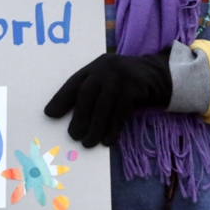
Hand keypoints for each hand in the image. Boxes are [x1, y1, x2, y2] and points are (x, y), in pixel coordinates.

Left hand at [44, 51, 171, 147]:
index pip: (74, 82)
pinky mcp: (136, 86)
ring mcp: (121, 76)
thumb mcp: (107, 83)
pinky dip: (113, 127)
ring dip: (95, 126)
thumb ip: (91, 94)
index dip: (61, 98)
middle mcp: (105, 68)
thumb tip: (65, 116)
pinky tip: (109, 140)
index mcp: (94, 67)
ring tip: (88, 143)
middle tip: (73, 136)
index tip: (50, 114)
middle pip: (87, 93)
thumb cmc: (126, 84)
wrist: (159, 75)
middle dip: (79, 116)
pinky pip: (121, 110)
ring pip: (103, 104)